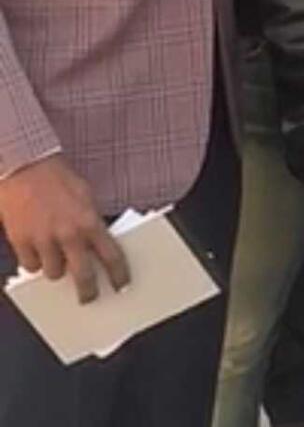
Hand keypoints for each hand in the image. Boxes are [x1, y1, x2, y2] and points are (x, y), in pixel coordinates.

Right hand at [0, 155, 129, 303]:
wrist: (26, 167)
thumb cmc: (58, 179)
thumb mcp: (86, 198)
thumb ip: (91, 223)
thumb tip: (97, 245)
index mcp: (90, 221)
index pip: (112, 256)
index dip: (119, 274)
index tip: (121, 285)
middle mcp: (68, 234)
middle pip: (83, 275)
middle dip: (87, 291)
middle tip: (89, 298)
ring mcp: (43, 240)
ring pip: (54, 274)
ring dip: (57, 271)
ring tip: (58, 261)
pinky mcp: (21, 241)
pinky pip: (31, 266)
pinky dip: (35, 263)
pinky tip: (39, 255)